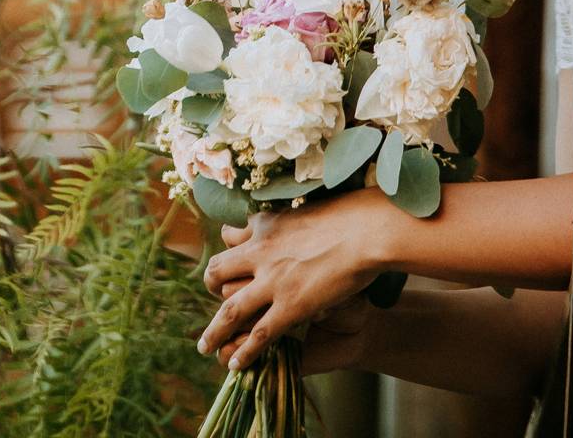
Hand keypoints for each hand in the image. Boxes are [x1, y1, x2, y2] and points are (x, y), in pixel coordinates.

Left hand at [197, 194, 384, 369]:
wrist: (366, 231)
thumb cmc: (347, 215)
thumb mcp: (305, 207)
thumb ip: (286, 217)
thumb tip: (275, 221)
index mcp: (265, 226)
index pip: (229, 238)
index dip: (228, 251)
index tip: (230, 259)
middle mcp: (260, 253)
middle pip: (218, 273)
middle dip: (211, 287)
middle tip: (214, 297)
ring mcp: (273, 281)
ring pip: (229, 310)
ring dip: (214, 332)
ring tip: (205, 347)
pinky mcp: (292, 306)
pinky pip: (260, 334)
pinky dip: (245, 352)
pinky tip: (235, 364)